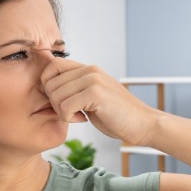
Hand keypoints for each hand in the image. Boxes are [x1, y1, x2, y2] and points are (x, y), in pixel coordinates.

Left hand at [40, 58, 157, 144]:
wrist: (143, 124)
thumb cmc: (116, 115)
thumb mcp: (92, 97)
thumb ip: (75, 90)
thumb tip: (48, 90)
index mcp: (88, 69)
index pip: (52, 66)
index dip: (48, 85)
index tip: (60, 102)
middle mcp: (89, 70)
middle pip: (49, 82)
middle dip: (54, 103)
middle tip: (70, 113)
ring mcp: (93, 80)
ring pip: (55, 95)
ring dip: (61, 112)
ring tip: (78, 116)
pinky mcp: (96, 93)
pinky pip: (65, 106)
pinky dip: (68, 117)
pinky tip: (82, 120)